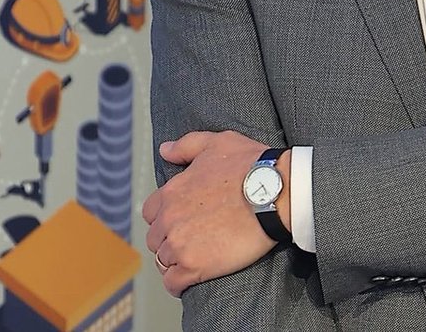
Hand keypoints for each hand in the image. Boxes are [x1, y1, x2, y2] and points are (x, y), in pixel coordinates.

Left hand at [140, 130, 285, 296]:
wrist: (275, 194)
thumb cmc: (250, 166)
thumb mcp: (216, 142)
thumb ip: (185, 146)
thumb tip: (165, 150)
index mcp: (172, 192)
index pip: (151, 213)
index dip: (164, 218)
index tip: (179, 222)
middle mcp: (170, 219)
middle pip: (156, 239)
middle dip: (169, 240)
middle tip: (190, 242)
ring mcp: (180, 244)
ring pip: (163, 261)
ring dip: (175, 262)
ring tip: (193, 261)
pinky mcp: (195, 267)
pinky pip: (174, 283)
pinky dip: (178, 284)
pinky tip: (189, 281)